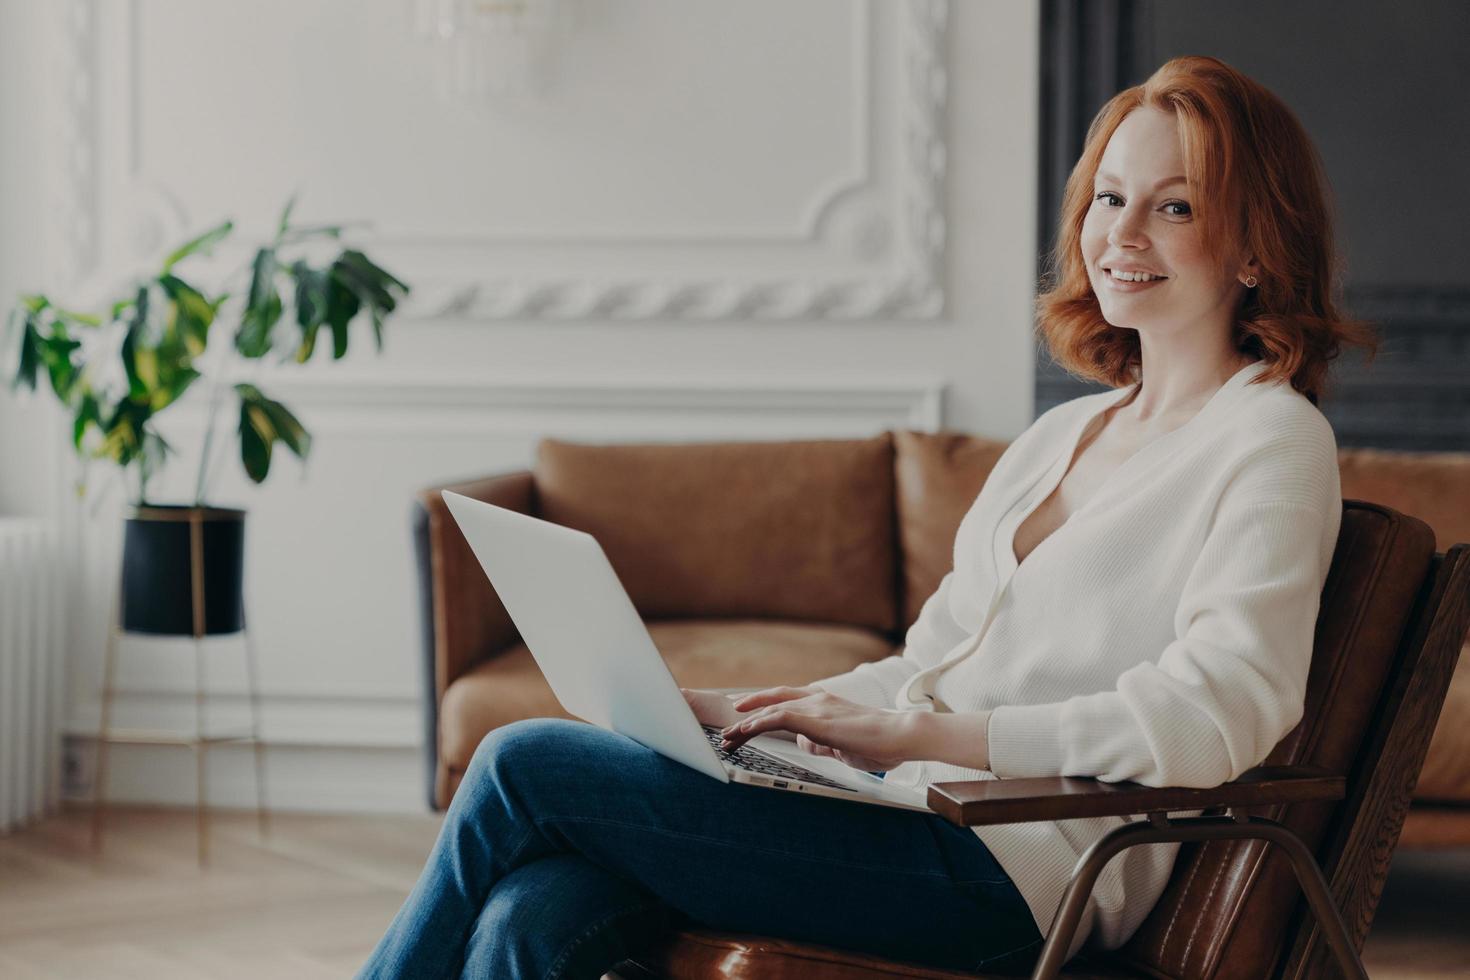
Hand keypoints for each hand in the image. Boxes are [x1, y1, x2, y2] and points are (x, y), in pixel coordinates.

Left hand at [715, 685, 914, 772]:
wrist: (901, 735)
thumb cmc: (880, 742)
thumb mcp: (844, 743)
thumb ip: (825, 741)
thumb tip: (809, 744)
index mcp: (826, 702)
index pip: (787, 699)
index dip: (764, 705)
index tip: (746, 714)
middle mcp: (818, 699)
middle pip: (774, 700)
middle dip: (749, 710)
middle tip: (729, 724)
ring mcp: (816, 706)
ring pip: (771, 709)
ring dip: (745, 724)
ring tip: (727, 737)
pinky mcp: (816, 719)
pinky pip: (778, 718)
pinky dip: (757, 723)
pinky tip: (743, 731)